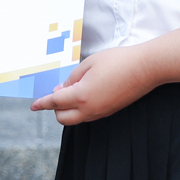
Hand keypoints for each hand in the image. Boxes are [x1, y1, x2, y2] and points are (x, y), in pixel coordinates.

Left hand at [29, 45, 159, 124]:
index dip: (42, 103)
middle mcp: (90, 109)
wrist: (146, 68)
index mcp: (81, 96)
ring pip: (76, 119)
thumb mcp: (89, 64)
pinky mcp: (110, 111)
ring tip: (70, 91)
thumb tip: (63, 90)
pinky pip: (88, 116)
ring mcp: (101, 112)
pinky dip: (80, 109)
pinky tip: (83, 95)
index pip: (55, 102)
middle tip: (56, 93)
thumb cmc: (117, 61)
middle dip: (54, 108)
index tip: (33, 105)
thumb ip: (72, 78)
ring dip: (68, 110)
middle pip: (63, 118)